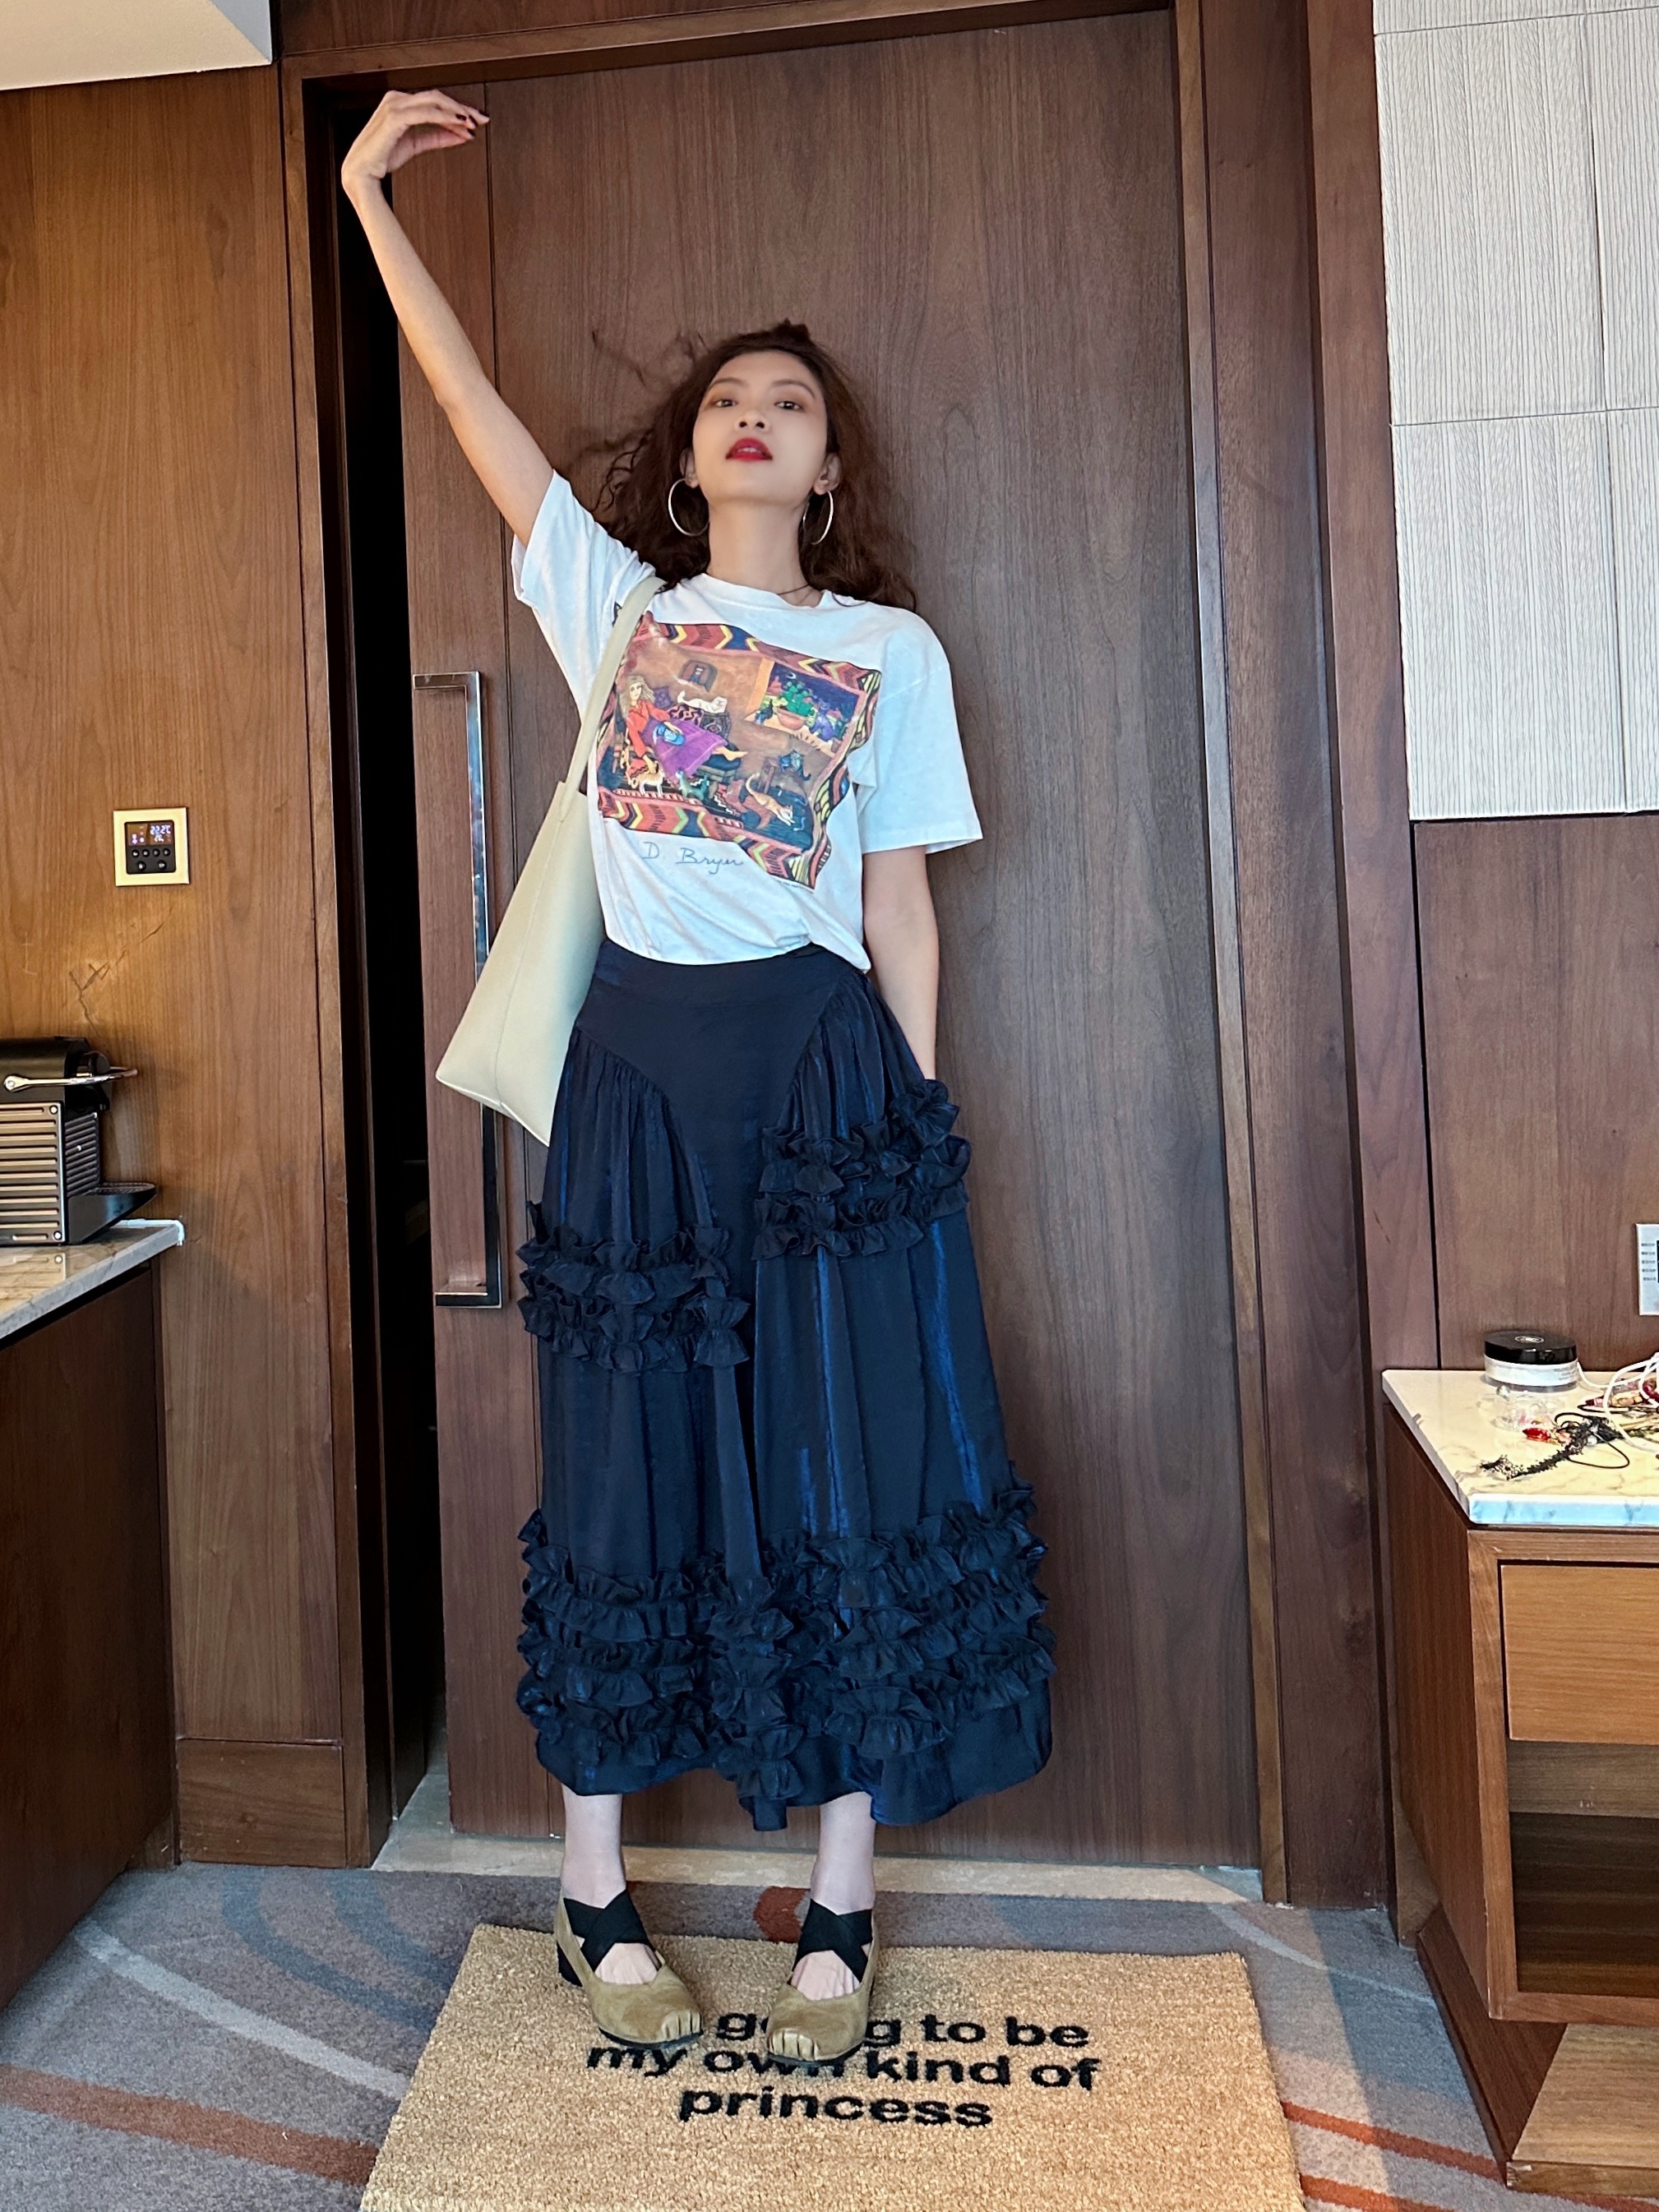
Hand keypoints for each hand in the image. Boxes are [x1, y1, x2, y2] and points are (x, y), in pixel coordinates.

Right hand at [340, 90, 486, 200]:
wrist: (362, 175)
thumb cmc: (382, 159)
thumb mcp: (414, 145)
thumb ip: (436, 137)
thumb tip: (461, 135)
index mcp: (400, 102)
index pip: (434, 101)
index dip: (457, 109)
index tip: (476, 120)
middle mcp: (396, 99)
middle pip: (437, 98)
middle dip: (462, 108)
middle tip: (481, 119)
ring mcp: (394, 105)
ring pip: (434, 101)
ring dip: (456, 112)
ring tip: (473, 124)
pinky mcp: (395, 117)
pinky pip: (426, 113)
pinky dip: (445, 118)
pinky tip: (459, 125)